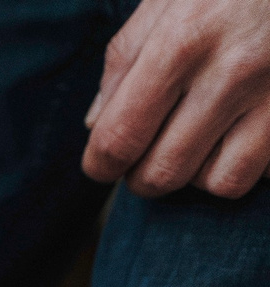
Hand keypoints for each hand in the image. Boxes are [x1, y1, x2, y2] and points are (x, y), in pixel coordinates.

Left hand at [84, 0, 269, 196]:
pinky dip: (244, 165)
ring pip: (215, 182)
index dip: (101, 165)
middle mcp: (230, 71)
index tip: (103, 164)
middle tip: (147, 154)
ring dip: (196, 173)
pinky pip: (263, 171)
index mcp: (181, 41)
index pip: (119, 138)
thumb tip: (96, 124)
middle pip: (163, 172)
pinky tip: (237, 137)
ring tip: (196, 141)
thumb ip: (124, 58)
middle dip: (143, 176)